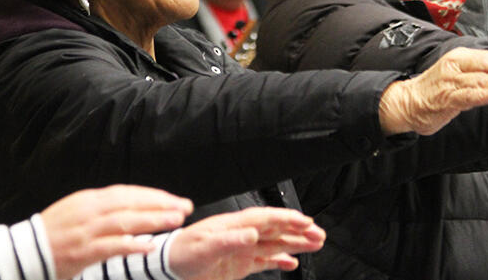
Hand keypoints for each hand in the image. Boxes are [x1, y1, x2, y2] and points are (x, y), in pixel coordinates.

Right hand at [41, 184, 192, 278]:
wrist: (20, 253)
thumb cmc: (53, 235)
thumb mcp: (78, 211)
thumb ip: (103, 208)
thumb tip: (132, 206)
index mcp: (90, 199)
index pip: (128, 192)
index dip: (154, 196)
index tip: (175, 200)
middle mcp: (90, 210)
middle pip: (131, 203)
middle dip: (161, 204)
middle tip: (185, 207)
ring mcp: (86, 230)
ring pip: (125, 221)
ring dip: (153, 220)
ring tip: (175, 221)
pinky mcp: (81, 251)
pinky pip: (110, 246)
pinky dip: (131, 245)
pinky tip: (149, 247)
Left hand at [170, 207, 325, 279]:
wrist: (168, 268)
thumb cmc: (182, 254)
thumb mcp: (203, 248)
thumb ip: (228, 241)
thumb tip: (252, 234)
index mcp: (234, 226)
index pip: (266, 219)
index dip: (287, 219)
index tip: (306, 221)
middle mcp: (241, 235)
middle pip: (275, 230)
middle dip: (298, 231)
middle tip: (319, 235)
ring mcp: (242, 250)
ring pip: (274, 245)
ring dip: (294, 244)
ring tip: (314, 244)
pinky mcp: (239, 264)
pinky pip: (264, 261)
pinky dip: (279, 262)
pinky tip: (291, 263)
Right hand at [379, 47, 487, 134]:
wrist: (408, 102)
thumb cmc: (437, 87)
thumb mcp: (463, 69)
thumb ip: (487, 62)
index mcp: (460, 57)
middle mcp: (455, 66)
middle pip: (487, 66)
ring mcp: (450, 82)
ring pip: (480, 81)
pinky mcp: (445, 99)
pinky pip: (467, 96)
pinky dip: (483, 95)